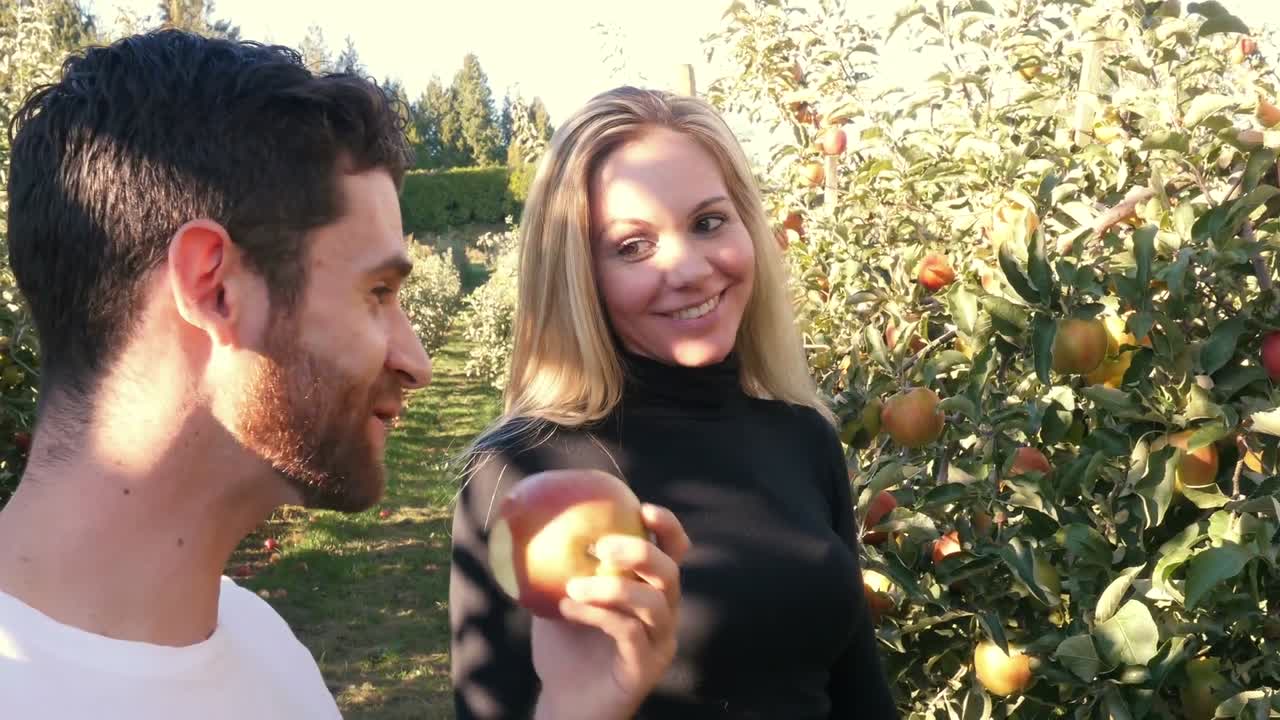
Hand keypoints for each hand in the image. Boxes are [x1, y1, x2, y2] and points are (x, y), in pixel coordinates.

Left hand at [531, 503, 690, 719]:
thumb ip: (555, 563)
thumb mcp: (558, 596)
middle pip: (670, 573)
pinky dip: (599, 615)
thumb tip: (526, 521)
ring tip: (573, 585)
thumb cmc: (563, 646)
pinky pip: (630, 632)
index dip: (667, 527)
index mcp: (649, 590)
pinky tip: (568, 609)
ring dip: (612, 587)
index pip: (673, 552)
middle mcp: (663, 613)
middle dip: (640, 551)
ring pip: (653, 603)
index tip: (640, 507)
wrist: (563, 701)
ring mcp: (659, 642)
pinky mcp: (645, 668)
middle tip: (602, 545)